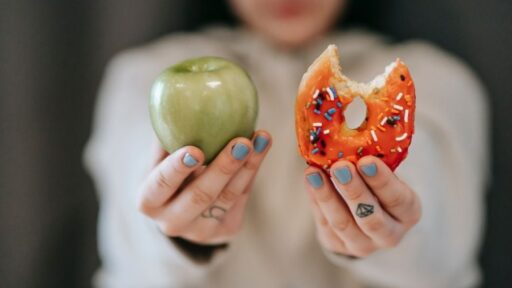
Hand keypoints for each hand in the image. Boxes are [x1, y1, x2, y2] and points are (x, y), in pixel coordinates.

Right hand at [138, 130, 271, 244]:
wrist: (182, 208)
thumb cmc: (169, 171)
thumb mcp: (160, 157)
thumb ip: (168, 136)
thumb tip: (181, 96)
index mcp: (148, 201)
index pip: (161, 185)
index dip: (177, 168)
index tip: (195, 150)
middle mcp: (172, 222)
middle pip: (200, 195)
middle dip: (223, 168)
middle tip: (241, 142)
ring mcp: (200, 232)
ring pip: (228, 197)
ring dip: (248, 166)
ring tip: (261, 138)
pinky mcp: (226, 230)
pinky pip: (242, 198)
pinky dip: (252, 171)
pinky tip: (261, 148)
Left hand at [304, 156, 421, 256]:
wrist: (366, 216)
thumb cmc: (377, 186)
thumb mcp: (385, 175)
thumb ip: (373, 162)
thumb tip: (349, 134)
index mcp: (408, 213)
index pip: (398, 199)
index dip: (382, 181)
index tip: (367, 161)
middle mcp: (389, 234)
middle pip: (371, 217)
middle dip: (354, 190)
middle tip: (340, 166)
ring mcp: (363, 245)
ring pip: (343, 223)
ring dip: (327, 196)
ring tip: (314, 173)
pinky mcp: (338, 246)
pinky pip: (325, 223)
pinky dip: (316, 200)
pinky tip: (310, 180)